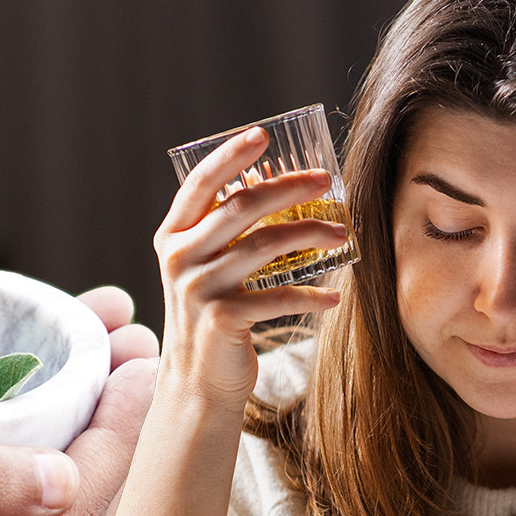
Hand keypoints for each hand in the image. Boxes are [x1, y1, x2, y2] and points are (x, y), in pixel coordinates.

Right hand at [154, 127, 344, 403]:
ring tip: (341, 234)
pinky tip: (333, 296)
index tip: (264, 134)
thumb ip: (224, 231)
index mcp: (174, 235)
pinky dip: (311, 295)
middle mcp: (181, 257)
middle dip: (288, 187)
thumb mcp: (204, 268)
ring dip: (310, 234)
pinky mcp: (223, 318)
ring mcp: (199, 288)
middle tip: (325, 180)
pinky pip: (278, 296)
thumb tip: (279, 186)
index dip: (231, 155)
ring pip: (265, 245)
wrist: (197, 381)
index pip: (201, 183)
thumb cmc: (212, 315)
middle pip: (241, 206)